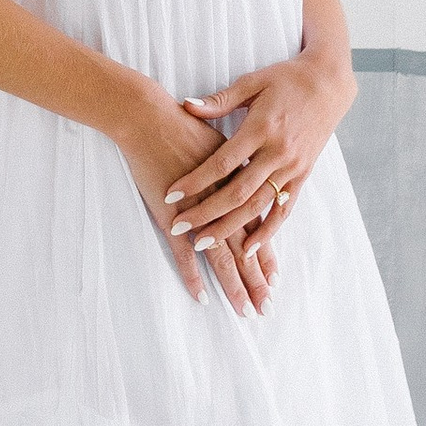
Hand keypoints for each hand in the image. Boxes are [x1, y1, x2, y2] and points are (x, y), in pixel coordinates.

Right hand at [113, 85, 276, 317]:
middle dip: (256, 280)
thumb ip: (235, 161)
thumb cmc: (184, 123)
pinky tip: (200, 295)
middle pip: (245, 247)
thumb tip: (246, 173)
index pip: (258, 226)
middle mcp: (224, 200)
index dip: (265, 254)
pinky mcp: (173, 214)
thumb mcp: (219, 140)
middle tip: (265, 309)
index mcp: (238, 183)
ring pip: (222, 255)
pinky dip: (192, 274)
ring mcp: (199, 210)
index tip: (275, 279)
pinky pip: (183, 252)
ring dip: (233, 285)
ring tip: (244, 310)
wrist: (151, 116)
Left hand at [161, 47, 353, 251]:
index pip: (222, 163)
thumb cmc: (285, 79)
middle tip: (180, 228)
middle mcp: (278, 152)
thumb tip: (186, 105)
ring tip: (205, 242)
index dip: (195, 181)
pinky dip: (268, 231)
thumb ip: (219, 100)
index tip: (171, 196)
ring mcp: (292, 167)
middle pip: (237, 192)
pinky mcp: (303, 175)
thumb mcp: (251, 82)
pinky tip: (250, 249)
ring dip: (231, 228)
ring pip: (258, 206)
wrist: (329, 83)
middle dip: (206, 213)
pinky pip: (284, 209)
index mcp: (261, 128)